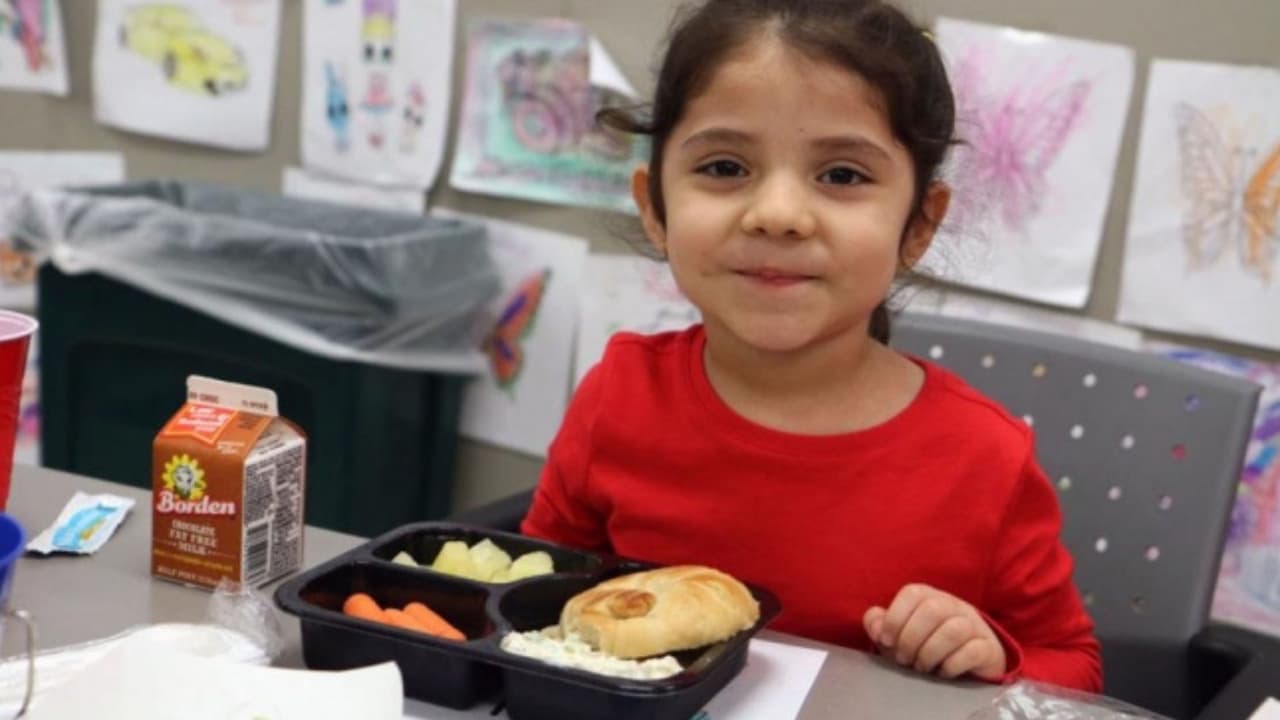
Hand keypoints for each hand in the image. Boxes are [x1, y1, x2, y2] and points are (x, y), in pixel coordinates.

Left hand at [862, 583, 1006, 680]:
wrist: (967, 663)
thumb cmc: (925, 645)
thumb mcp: (898, 635)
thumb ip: (880, 625)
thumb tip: (875, 623)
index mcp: (929, 597)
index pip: (912, 593)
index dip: (895, 617)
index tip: (886, 641)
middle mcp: (953, 605)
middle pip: (932, 610)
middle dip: (911, 638)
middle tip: (903, 659)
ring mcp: (973, 624)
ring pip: (954, 629)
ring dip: (930, 652)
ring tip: (921, 667)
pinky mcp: (988, 647)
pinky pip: (973, 651)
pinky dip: (952, 664)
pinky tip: (942, 672)